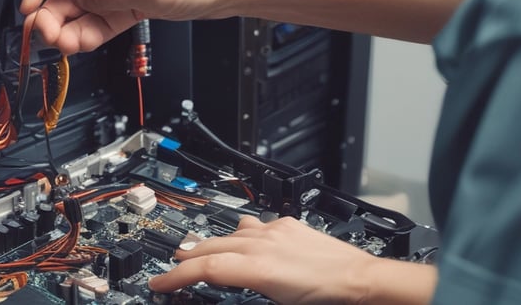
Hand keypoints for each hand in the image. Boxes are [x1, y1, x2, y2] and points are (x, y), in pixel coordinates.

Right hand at [148, 216, 375, 303]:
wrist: (361, 279)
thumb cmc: (328, 299)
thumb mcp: (279, 303)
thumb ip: (248, 289)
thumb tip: (232, 286)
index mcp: (256, 268)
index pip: (205, 269)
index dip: (176, 277)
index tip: (159, 284)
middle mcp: (261, 244)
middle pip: (210, 248)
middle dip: (186, 258)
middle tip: (170, 267)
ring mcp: (273, 231)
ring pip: (229, 233)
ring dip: (209, 243)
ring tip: (195, 249)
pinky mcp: (287, 225)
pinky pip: (254, 224)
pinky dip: (239, 231)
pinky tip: (239, 232)